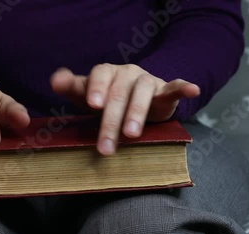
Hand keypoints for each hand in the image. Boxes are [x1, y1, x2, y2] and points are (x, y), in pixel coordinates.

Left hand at [50, 64, 199, 155]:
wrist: (133, 98)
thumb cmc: (106, 98)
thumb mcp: (87, 94)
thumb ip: (72, 87)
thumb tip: (55, 80)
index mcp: (106, 72)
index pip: (100, 75)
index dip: (97, 88)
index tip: (93, 104)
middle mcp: (127, 73)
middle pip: (118, 94)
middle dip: (111, 121)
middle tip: (105, 146)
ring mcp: (147, 81)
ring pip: (142, 93)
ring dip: (136, 113)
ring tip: (131, 135)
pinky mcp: (164, 91)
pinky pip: (174, 87)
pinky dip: (183, 87)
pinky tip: (193, 89)